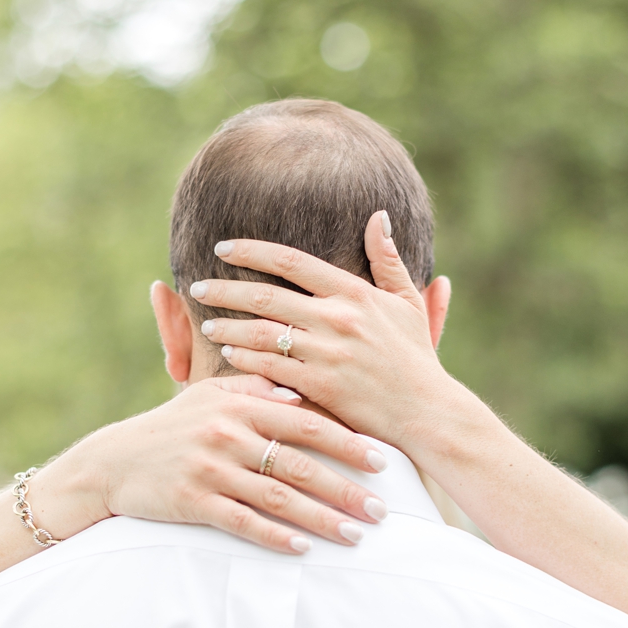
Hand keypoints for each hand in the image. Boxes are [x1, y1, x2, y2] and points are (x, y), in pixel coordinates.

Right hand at [27, 376, 389, 553]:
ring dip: (321, 519)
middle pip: (300, 464)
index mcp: (240, 404)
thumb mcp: (211, 395)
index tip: (383, 460)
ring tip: (355, 535)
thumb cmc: (175, 426)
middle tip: (382, 509)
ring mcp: (210, 470)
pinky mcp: (192, 502)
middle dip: (345, 489)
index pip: (307, 422)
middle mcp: (227, 434)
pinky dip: (275, 537)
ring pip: (278, 498)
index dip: (348, 442)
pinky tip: (303, 549)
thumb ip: (257, 387)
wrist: (112, 462)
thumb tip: (303, 389)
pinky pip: (242, 523)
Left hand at [187, 212, 455, 451]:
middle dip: (225, 288)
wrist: (428, 412)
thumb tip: (378, 216)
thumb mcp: (407, 303)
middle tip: (198, 285)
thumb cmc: (417, 358)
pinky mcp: (320, 387)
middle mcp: (338, 319)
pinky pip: (270, 367)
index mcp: (355, 293)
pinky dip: (245, 357)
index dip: (251, 251)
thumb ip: (388, 259)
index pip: (290, 261)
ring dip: (229, 325)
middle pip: (266, 296)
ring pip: (262, 332)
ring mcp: (328, 354)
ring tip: (208, 322)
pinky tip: (229, 353)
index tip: (224, 248)